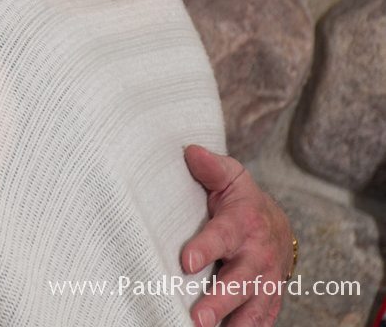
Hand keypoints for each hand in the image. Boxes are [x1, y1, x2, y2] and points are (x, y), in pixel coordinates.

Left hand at [182, 145, 290, 326]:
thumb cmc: (241, 201)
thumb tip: (190, 152)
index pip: (222, 236)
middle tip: (197, 318)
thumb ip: (211, 168)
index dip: (206, 248)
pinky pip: (260, 321)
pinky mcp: (267, 301)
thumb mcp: (230, 178)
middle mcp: (257, 257)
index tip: (186, 261)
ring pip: (252, 308)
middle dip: (219, 301)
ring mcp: (265, 283)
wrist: (276, 226)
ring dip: (232, 323)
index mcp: (243, 224)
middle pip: (239, 282)